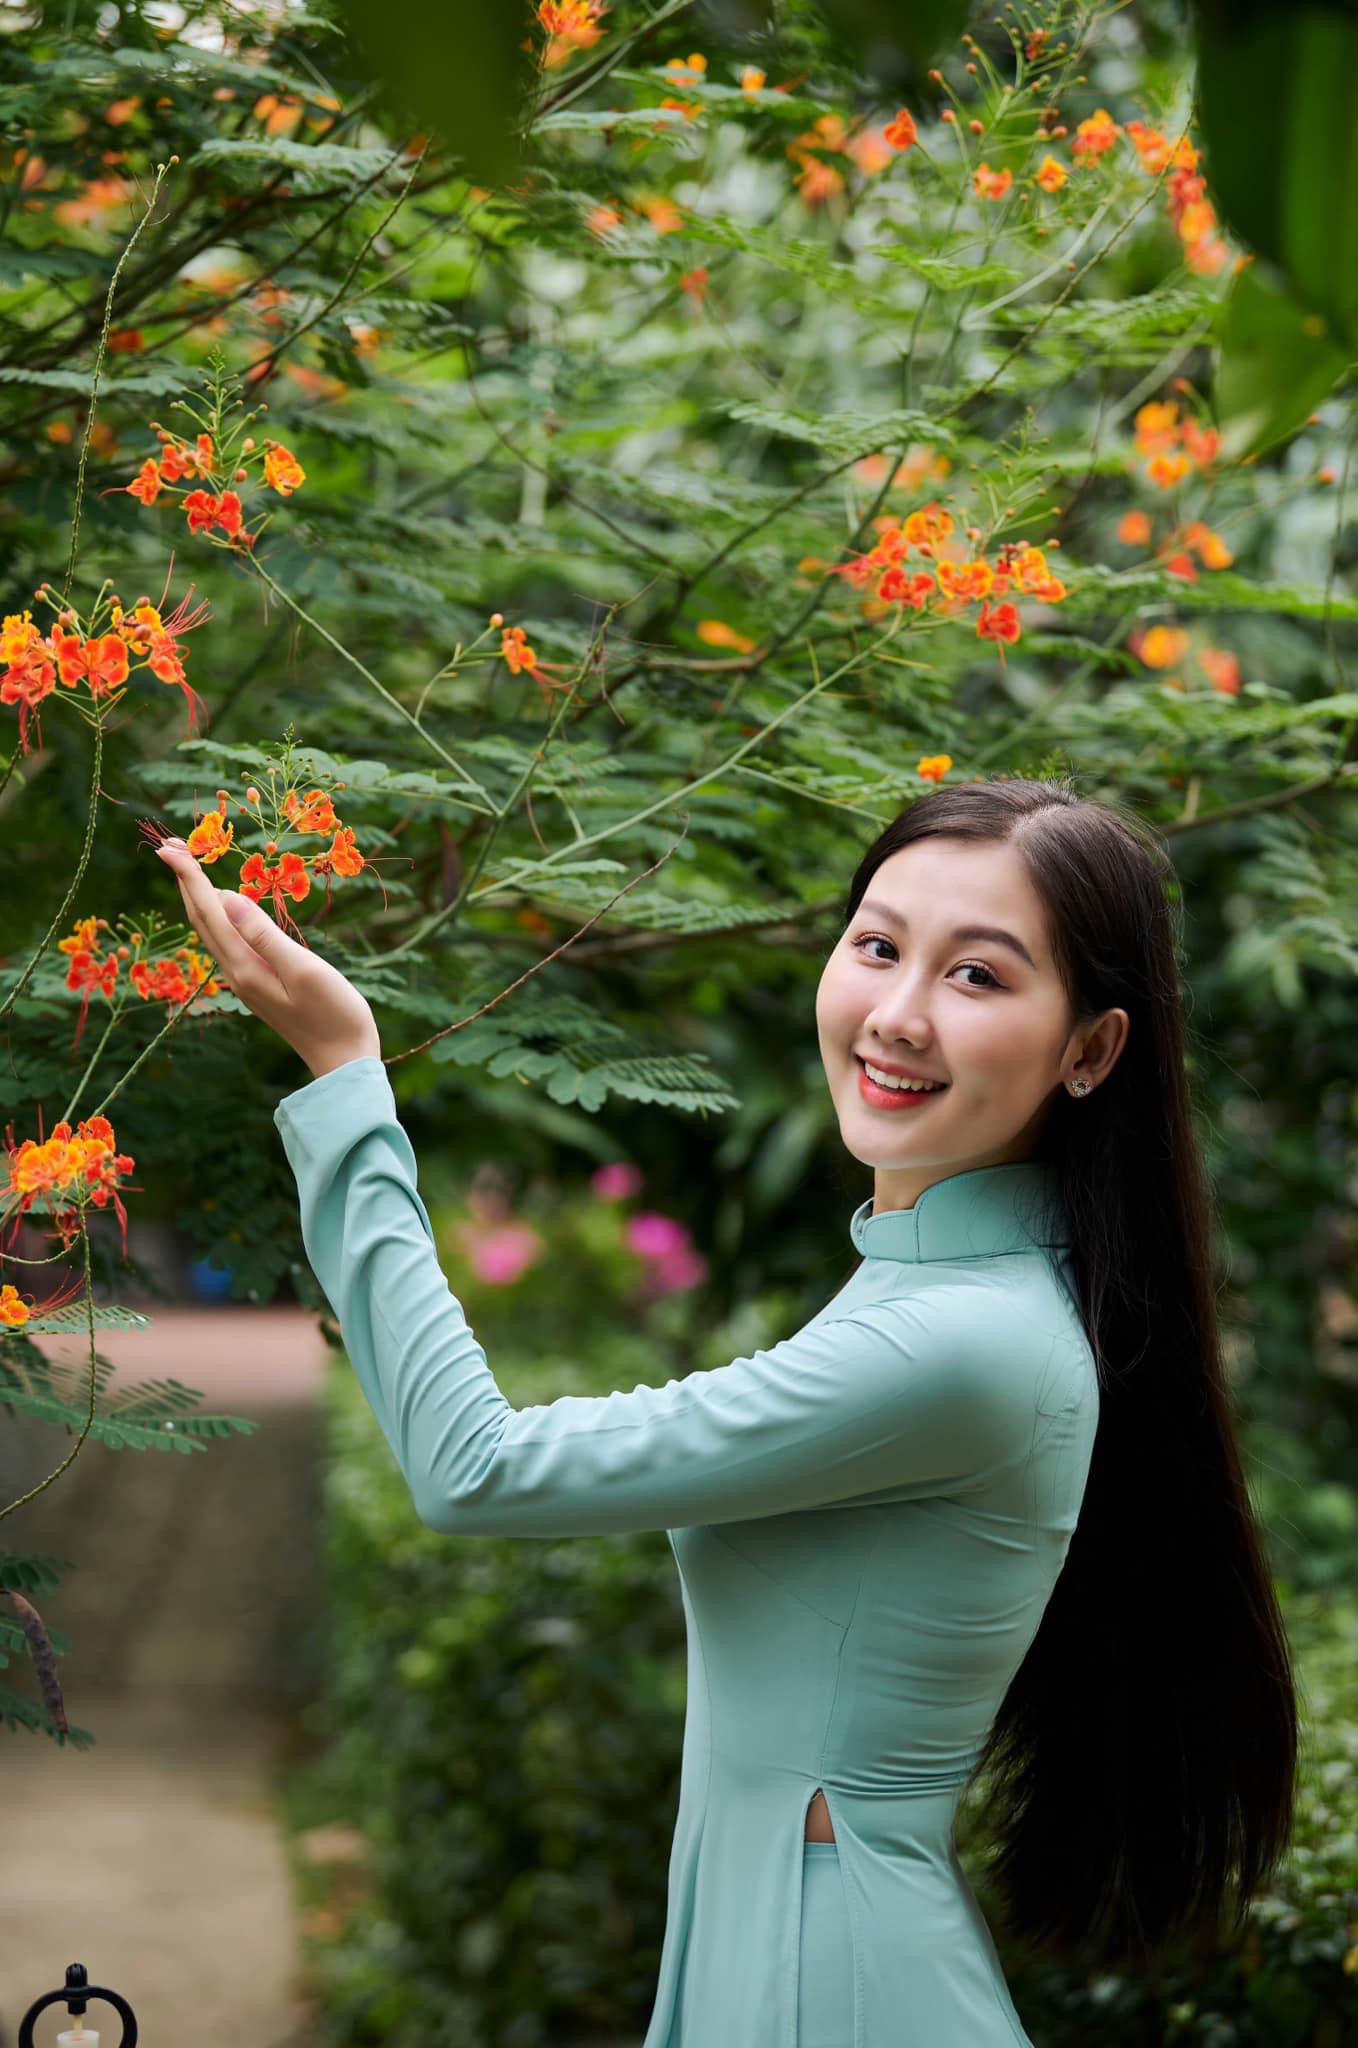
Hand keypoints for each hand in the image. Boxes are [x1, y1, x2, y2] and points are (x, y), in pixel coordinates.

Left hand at [154, 838, 382, 1080]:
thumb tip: (227, 898)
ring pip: (211, 931)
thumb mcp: (304, 970)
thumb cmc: (334, 1014)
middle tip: (171, 847)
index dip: (190, 877)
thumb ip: (265, 935)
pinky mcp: (258, 983)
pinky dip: (217, 915)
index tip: (170, 847)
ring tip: (190, 867)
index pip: (210, 912)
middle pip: (202, 920)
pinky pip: (227, 941)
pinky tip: (223, 906)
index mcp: (244, 966)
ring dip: (198, 897)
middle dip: (185, 882)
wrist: (343, 1061)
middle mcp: (237, 972)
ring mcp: (246, 979)